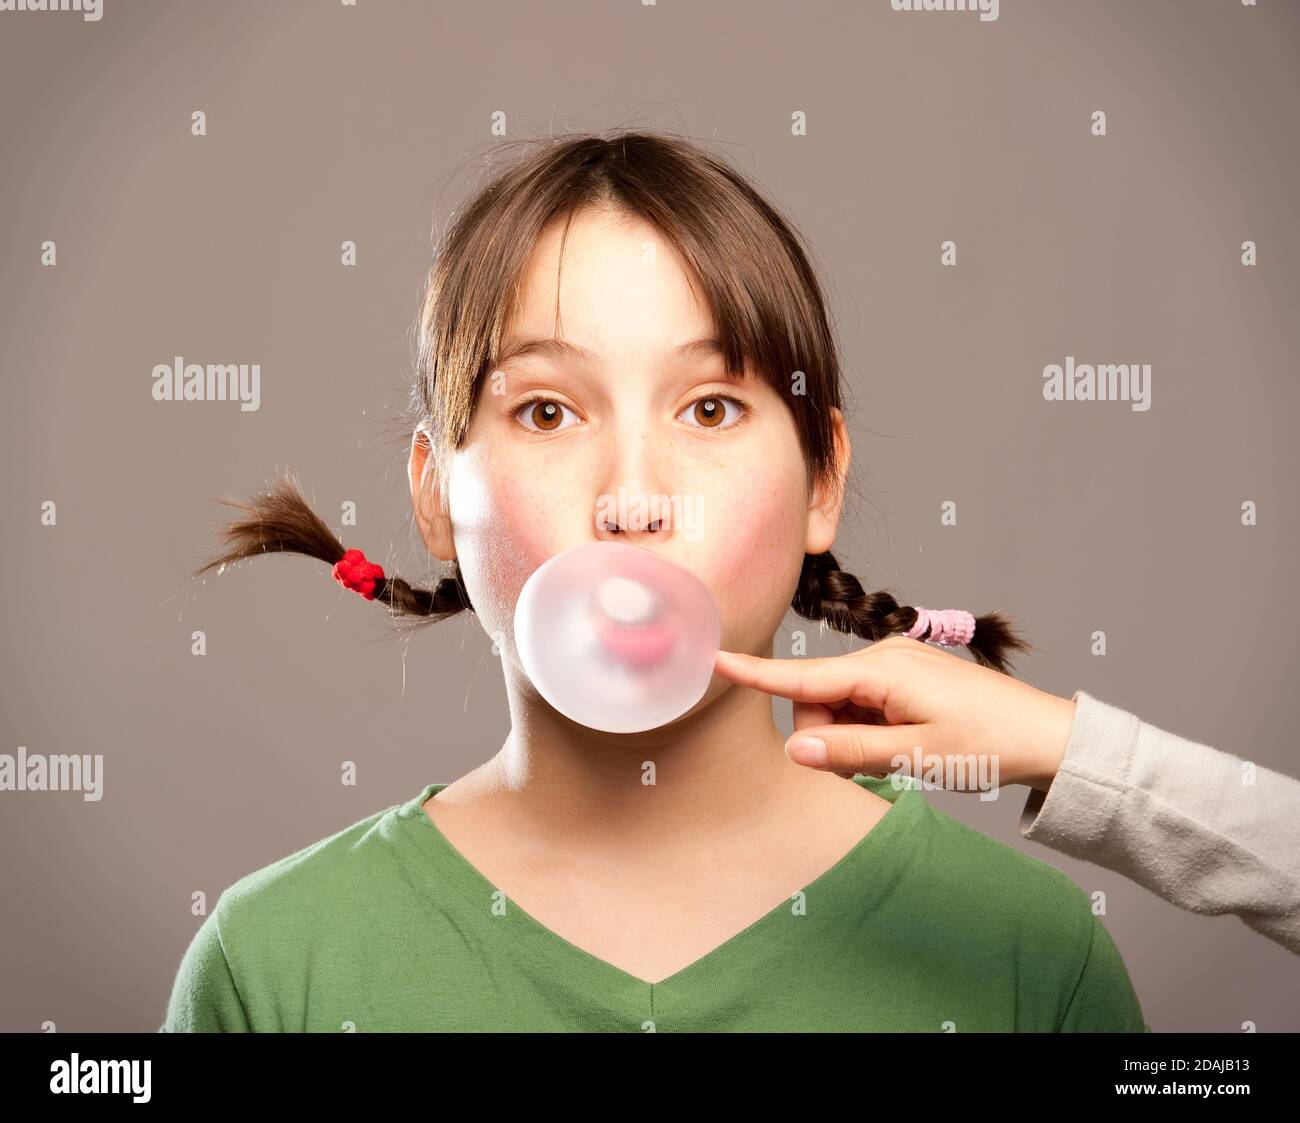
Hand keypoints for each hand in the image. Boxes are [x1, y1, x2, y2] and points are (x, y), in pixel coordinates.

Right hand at [713, 636, 1075, 792]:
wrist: (1049, 736)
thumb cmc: (989, 743)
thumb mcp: (916, 756)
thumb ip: (850, 753)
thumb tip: (794, 750)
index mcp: (881, 670)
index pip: (802, 675)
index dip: (755, 673)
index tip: (714, 659)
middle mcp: (883, 657)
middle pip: (817, 698)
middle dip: (826, 736)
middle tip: (871, 767)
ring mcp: (895, 665)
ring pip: (838, 704)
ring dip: (850, 736)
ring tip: (896, 757)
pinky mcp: (906, 677)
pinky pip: (862, 703)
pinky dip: (866, 729)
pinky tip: (900, 745)